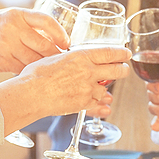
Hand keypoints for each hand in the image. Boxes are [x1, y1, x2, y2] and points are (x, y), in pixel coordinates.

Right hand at [0, 8, 68, 73]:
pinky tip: (34, 74)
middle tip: (63, 61)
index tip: (67, 42)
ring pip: (35, 60)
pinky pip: (23, 69)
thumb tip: (52, 37)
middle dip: (56, 55)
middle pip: (44, 44)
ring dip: (45, 66)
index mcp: (17, 14)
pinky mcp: (2, 61)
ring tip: (51, 70)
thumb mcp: (6, 18)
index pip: (46, 21)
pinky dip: (30, 72)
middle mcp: (13, 28)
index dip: (60, 33)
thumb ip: (26, 25)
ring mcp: (7, 46)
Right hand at [0, 46, 129, 132]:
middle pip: (117, 71)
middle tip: (123, 70)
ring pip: (106, 90)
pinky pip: (97, 104)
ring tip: (101, 89)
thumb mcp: (56, 57)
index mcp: (82, 56)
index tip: (126, 54)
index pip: (110, 53)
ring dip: (105, 90)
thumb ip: (71, 59)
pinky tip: (101, 104)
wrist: (31, 93)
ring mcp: (88, 89)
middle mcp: (89, 72)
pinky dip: (100, 104)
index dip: (122, 53)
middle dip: (122, 70)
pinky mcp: (83, 103)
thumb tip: (76, 59)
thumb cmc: (37, 74)